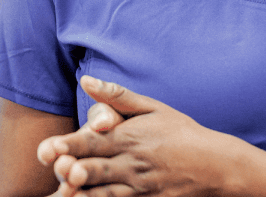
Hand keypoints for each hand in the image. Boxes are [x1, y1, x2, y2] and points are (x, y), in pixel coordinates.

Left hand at [36, 76, 232, 196]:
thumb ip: (116, 96)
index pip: (93, 142)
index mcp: (129, 137)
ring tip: (63, 195)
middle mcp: (132, 164)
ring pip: (104, 195)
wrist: (216, 166)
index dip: (70, 145)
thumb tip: (85, 80)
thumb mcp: (151, 107)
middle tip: (54, 171)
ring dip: (83, 195)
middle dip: (72, 172)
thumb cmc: (180, 132)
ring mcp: (140, 188)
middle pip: (96, 170)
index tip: (49, 148)